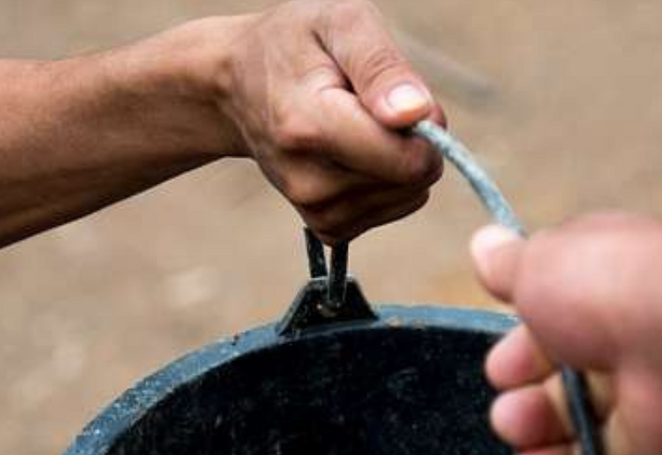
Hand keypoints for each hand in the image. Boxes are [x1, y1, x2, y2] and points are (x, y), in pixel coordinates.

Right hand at [218, 0, 444, 243]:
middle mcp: (308, 180)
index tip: (399, 95)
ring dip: (400, 156)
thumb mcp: (339, 23)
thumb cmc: (295, 44)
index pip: (406, 159)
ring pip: (409, 194)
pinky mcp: (327, 225)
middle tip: (372, 102)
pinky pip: (395, 207)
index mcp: (309, 125)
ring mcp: (315, 208)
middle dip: (413, 138)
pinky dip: (389, 179)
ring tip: (356, 122)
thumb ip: (381, 67)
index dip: (426, 124)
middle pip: (413, 178)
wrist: (235, 85)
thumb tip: (419, 114)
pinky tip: (355, 150)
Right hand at [470, 213, 661, 454]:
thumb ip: (509, 265)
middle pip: (571, 404)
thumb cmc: (608, 289)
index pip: (552, 342)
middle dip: (531, 418)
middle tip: (514, 421)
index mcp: (600, 305)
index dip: (520, 361)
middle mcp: (631, 357)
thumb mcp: (540, 265)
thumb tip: (482, 243)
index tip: (501, 373)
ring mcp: (658, 412)